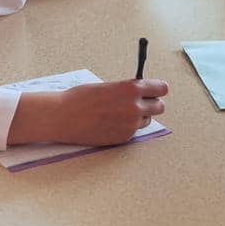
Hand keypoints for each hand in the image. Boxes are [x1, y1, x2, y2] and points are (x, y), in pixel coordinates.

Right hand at [9, 79, 168, 146]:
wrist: (64, 117)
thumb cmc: (81, 98)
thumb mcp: (108, 87)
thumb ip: (127, 90)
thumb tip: (140, 93)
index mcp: (131, 89)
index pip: (161, 88)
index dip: (158, 89)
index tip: (156, 90)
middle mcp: (135, 107)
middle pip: (160, 106)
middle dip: (151, 104)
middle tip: (141, 102)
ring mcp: (131, 125)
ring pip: (146, 120)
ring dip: (139, 117)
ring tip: (120, 113)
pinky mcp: (124, 138)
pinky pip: (133, 131)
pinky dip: (127, 127)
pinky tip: (111, 123)